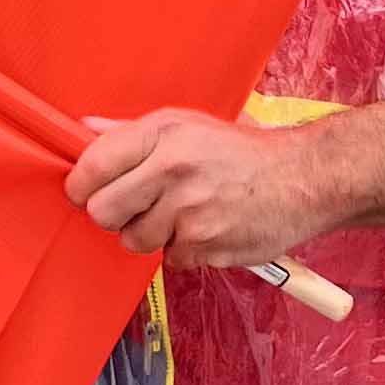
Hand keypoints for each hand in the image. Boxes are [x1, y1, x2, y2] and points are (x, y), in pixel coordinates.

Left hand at [65, 107, 318, 271]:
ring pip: (133, 241)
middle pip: (102, 211)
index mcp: (164, 134)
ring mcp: (191, 213)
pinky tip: (206, 228)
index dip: (80, 184)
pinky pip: (170, 260)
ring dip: (150, 234)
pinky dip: (183, 250)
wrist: (303, 179)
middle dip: (112, 213)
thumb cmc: (240, 150)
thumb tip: (81, 131)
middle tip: (134, 206)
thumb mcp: (186, 124)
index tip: (85, 189)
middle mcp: (174, 171)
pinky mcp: (207, 247)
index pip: (92, 165)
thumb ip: (130, 132)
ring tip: (180, 214)